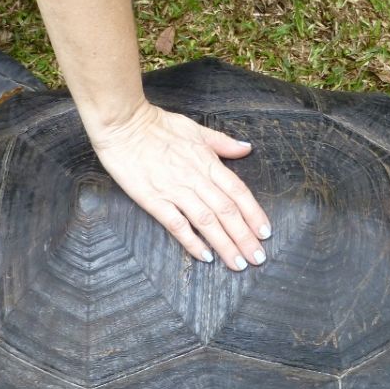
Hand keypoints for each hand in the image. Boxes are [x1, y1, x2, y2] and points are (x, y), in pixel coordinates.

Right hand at [86, 101, 271, 269]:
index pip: (238, 192)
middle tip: (258, 258)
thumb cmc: (157, 125)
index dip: (254, 214)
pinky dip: (192, 242)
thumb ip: (222, 142)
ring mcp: (175, 190)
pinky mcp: (154, 200)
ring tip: (238, 264)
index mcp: (207, 162)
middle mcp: (195, 178)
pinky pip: (177, 225)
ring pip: (207, 221)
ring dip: (225, 244)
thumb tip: (246, 149)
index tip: (266, 232)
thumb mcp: (195, 128)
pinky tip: (205, 257)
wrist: (123, 125)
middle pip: (227, 212)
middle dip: (245, 237)